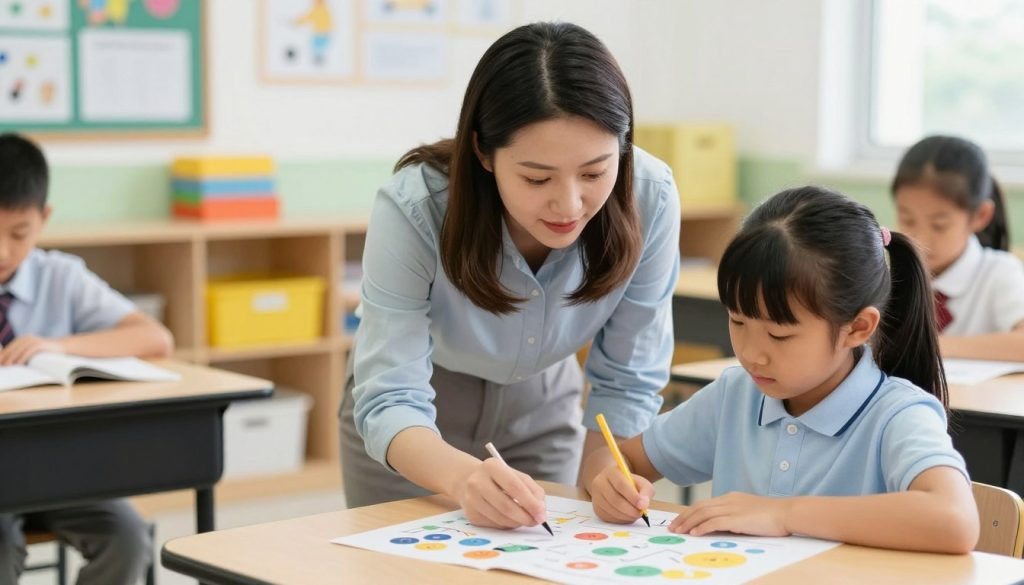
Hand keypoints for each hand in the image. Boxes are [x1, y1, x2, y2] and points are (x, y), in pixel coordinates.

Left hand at [0, 335, 63, 365]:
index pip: (9, 347)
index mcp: (22, 339)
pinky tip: (19, 363)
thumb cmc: (44, 353)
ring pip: (19, 349)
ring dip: (12, 358)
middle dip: (5, 357)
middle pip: (12, 348)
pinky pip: (29, 351)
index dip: (2, 355)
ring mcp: (34, 340)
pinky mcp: (40, 344)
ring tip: (7, 365)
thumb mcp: (30, 352)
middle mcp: (26, 338)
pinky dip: (23, 357)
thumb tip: (7, 363)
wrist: (61, 347)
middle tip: (1, 365)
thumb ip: (20, 354)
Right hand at [452, 457, 546, 528]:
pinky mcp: (470, 514)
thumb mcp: (516, 476)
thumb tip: (541, 512)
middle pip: (506, 506)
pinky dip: (507, 525)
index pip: (514, 487)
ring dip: (517, 523)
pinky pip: (494, 525)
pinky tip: (510, 519)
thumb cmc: (499, 478)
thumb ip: (533, 490)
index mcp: (492, 466)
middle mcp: (478, 482)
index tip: (542, 515)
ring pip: (501, 518)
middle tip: (536, 522)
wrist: (469, 480)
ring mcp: (471, 499)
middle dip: (525, 517)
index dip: (530, 503)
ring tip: (524, 519)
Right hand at [589, 463, 654, 523]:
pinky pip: (609, 518)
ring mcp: (596, 496)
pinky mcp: (596, 508)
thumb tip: (643, 505)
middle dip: (630, 510)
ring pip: (612, 510)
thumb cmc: (631, 484)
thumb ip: (646, 491)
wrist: (615, 486)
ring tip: (635, 514)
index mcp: (611, 472)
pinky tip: (627, 516)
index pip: (621, 485)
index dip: (632, 497)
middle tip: (640, 513)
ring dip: (627, 516)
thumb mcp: (642, 483)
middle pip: (615, 499)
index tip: (642, 506)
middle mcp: (599, 482)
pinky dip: (621, 520)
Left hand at [669, 492, 790, 536]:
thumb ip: (735, 516)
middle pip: (699, 507)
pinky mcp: (737, 519)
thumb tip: (723, 526)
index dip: (690, 512)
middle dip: (684, 517)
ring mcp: (732, 508)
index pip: (704, 504)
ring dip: (688, 523)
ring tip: (679, 531)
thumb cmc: (773, 516)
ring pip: (703, 514)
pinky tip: (694, 533)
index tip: (680, 520)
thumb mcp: (749, 512)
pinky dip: (702, 527)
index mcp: (731, 498)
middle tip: (673, 527)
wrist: (788, 512)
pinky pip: (714, 522)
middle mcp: (729, 501)